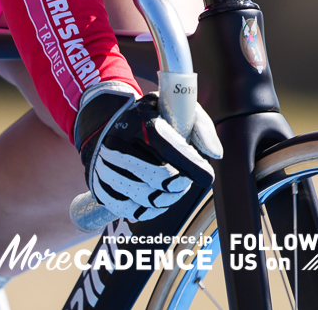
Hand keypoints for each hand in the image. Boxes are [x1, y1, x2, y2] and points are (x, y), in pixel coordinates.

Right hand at [74, 84, 218, 222]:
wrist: (107, 123)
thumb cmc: (150, 118)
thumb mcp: (176, 108)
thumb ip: (200, 127)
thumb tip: (215, 154)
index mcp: (139, 122)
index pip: (169, 148)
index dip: (192, 166)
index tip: (207, 177)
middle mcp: (118, 146)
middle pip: (161, 178)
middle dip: (181, 184)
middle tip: (186, 179)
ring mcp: (106, 170)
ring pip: (148, 198)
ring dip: (169, 198)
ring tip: (174, 189)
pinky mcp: (102, 190)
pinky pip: (134, 210)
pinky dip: (152, 210)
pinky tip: (158, 198)